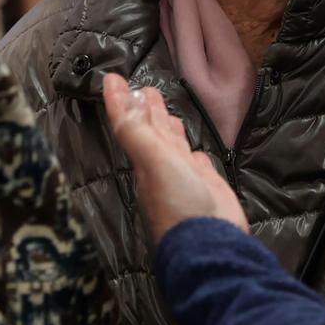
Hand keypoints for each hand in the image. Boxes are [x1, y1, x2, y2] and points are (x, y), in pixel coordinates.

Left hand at [102, 73, 248, 245]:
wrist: (211, 245)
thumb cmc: (178, 203)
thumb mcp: (152, 160)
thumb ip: (134, 127)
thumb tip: (112, 87)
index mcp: (145, 160)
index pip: (131, 124)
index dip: (123, 101)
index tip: (113, 78)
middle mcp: (161, 168)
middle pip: (153, 133)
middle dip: (148, 111)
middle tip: (145, 89)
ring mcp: (185, 179)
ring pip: (174, 148)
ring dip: (169, 130)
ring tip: (168, 114)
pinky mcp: (206, 189)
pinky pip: (197, 167)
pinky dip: (193, 156)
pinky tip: (195, 153)